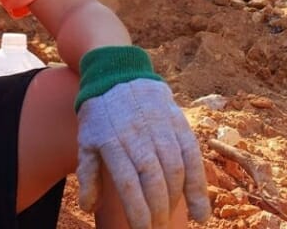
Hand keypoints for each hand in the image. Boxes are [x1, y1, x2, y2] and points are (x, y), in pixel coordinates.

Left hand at [76, 79, 210, 227]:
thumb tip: (87, 206)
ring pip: (175, 170)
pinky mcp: (178, 122)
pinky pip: (192, 156)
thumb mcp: (86, 140)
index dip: (137, 211)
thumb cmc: (100, 114)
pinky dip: (198, 186)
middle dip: (158, 211)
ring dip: (176, 201)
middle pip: (154, 180)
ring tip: (171, 220)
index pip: (128, 183)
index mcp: (112, 141)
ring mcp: (161, 127)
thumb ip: (87, 174)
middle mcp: (139, 135)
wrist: (118, 73)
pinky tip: (201, 210)